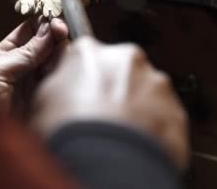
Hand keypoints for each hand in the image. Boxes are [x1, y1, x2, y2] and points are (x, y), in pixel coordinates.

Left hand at [0, 16, 68, 112]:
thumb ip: (26, 52)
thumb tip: (49, 28)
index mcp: (5, 54)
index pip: (30, 30)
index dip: (44, 23)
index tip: (57, 22)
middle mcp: (22, 67)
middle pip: (47, 45)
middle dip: (56, 39)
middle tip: (62, 38)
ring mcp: (34, 85)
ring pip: (56, 63)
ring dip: (61, 57)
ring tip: (59, 60)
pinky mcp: (43, 103)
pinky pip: (58, 84)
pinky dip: (65, 76)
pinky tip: (65, 73)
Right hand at [31, 37, 188, 169]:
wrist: (106, 163)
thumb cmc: (69, 132)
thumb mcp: (41, 102)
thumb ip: (56, 85)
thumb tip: (59, 89)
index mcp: (90, 52)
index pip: (85, 56)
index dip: (81, 78)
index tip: (78, 95)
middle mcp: (127, 59)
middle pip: (119, 71)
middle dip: (112, 91)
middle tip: (99, 118)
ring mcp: (156, 84)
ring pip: (144, 93)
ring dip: (135, 109)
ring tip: (118, 136)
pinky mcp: (176, 111)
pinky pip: (163, 118)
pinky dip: (152, 129)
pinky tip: (135, 145)